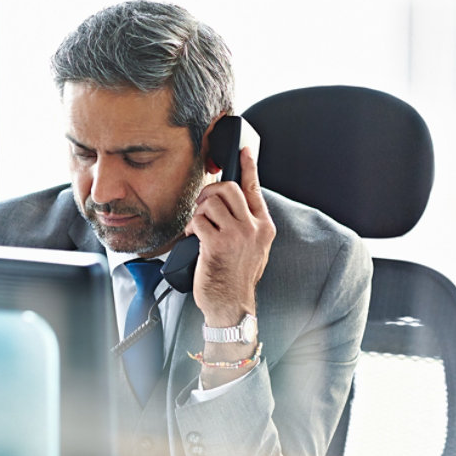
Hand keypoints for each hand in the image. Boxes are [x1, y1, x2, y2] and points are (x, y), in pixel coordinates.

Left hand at [185, 145, 274, 328]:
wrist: (232, 306)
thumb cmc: (237, 278)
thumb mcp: (254, 249)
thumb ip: (247, 224)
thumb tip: (230, 203)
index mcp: (264, 227)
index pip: (254, 189)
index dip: (248, 166)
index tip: (244, 150)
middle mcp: (253, 228)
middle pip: (229, 188)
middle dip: (210, 191)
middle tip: (203, 205)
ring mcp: (236, 236)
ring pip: (211, 202)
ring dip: (199, 211)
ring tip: (199, 226)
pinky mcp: (217, 245)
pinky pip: (198, 221)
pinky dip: (191, 227)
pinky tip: (194, 239)